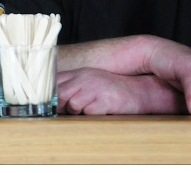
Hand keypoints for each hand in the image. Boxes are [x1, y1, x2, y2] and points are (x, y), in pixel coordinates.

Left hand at [57, 68, 186, 114]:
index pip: (55, 82)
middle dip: (63, 108)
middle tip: (73, 112)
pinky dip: (92, 116)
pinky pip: (88, 113)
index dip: (51, 98)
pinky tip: (101, 111)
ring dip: (78, 113)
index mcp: (80, 73)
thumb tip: (53, 104)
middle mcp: (85, 78)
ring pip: (72, 105)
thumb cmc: (111, 91)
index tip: (51, 108)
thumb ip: (71, 88)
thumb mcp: (90, 83)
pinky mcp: (105, 100)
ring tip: (91, 110)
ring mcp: (95, 88)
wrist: (139, 92)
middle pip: (61, 95)